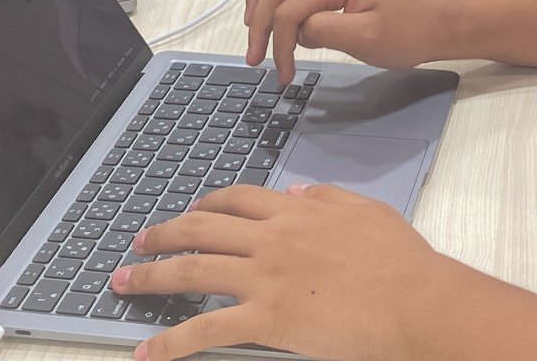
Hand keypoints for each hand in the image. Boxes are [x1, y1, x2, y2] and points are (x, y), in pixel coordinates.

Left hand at [113, 182, 454, 360]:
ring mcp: (264, 278)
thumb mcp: (367, 212)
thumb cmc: (402, 263)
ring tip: (121, 282)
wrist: (415, 301)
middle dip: (163, 233)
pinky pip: (205, 329)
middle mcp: (272, 239)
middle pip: (202, 228)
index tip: (191, 210)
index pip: (238, 198)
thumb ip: (327, 198)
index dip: (206, 203)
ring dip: (150, 276)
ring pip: (192, 270)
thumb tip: (295, 192)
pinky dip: (170, 342)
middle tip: (139, 242)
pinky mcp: (266, 318)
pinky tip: (146, 352)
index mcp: (297, 212)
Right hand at [244, 0, 449, 81]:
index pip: (292, 7)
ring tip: (251, 24)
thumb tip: (295, 31)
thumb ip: (324, 31)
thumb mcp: (366, 41)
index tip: (282, 74)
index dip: (279, 42)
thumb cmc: (408, 34)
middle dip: (261, 22)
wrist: (437, 22)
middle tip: (254, 56)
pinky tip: (269, 5)